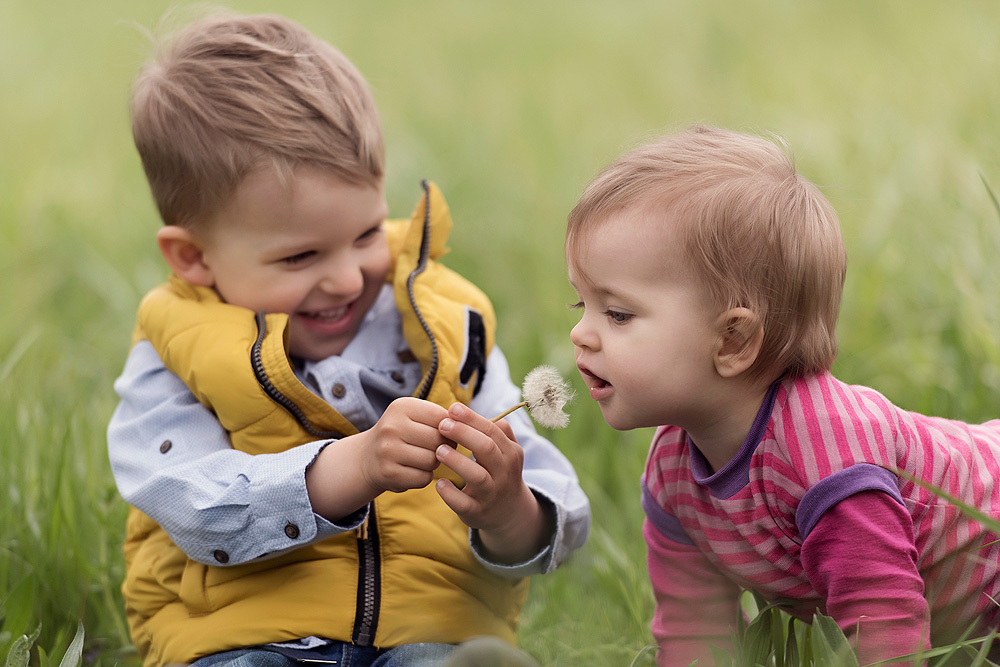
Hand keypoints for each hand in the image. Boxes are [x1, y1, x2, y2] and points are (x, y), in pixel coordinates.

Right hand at [358, 396, 450, 493]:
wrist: (367, 458)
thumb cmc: (402, 435)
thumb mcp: (415, 417)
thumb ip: (441, 418)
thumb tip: (468, 427)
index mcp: (402, 406)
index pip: (443, 417)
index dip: (451, 429)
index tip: (446, 434)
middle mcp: (391, 426)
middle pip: (439, 440)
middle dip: (444, 447)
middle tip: (436, 449)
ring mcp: (388, 451)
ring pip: (433, 460)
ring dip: (435, 463)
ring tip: (423, 459)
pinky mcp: (388, 474)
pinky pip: (424, 478)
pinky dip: (424, 477)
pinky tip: (414, 471)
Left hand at [436, 403, 552, 563]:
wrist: (509, 512)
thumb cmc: (500, 472)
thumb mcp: (507, 452)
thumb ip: (496, 431)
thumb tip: (470, 413)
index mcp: (511, 453)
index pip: (492, 430)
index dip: (471, 418)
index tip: (452, 409)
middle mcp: (504, 473)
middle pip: (486, 449)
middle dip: (463, 434)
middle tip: (442, 425)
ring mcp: (491, 494)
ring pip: (477, 476)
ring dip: (456, 461)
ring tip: (438, 450)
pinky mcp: (477, 512)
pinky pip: (464, 503)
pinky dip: (450, 493)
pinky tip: (439, 483)